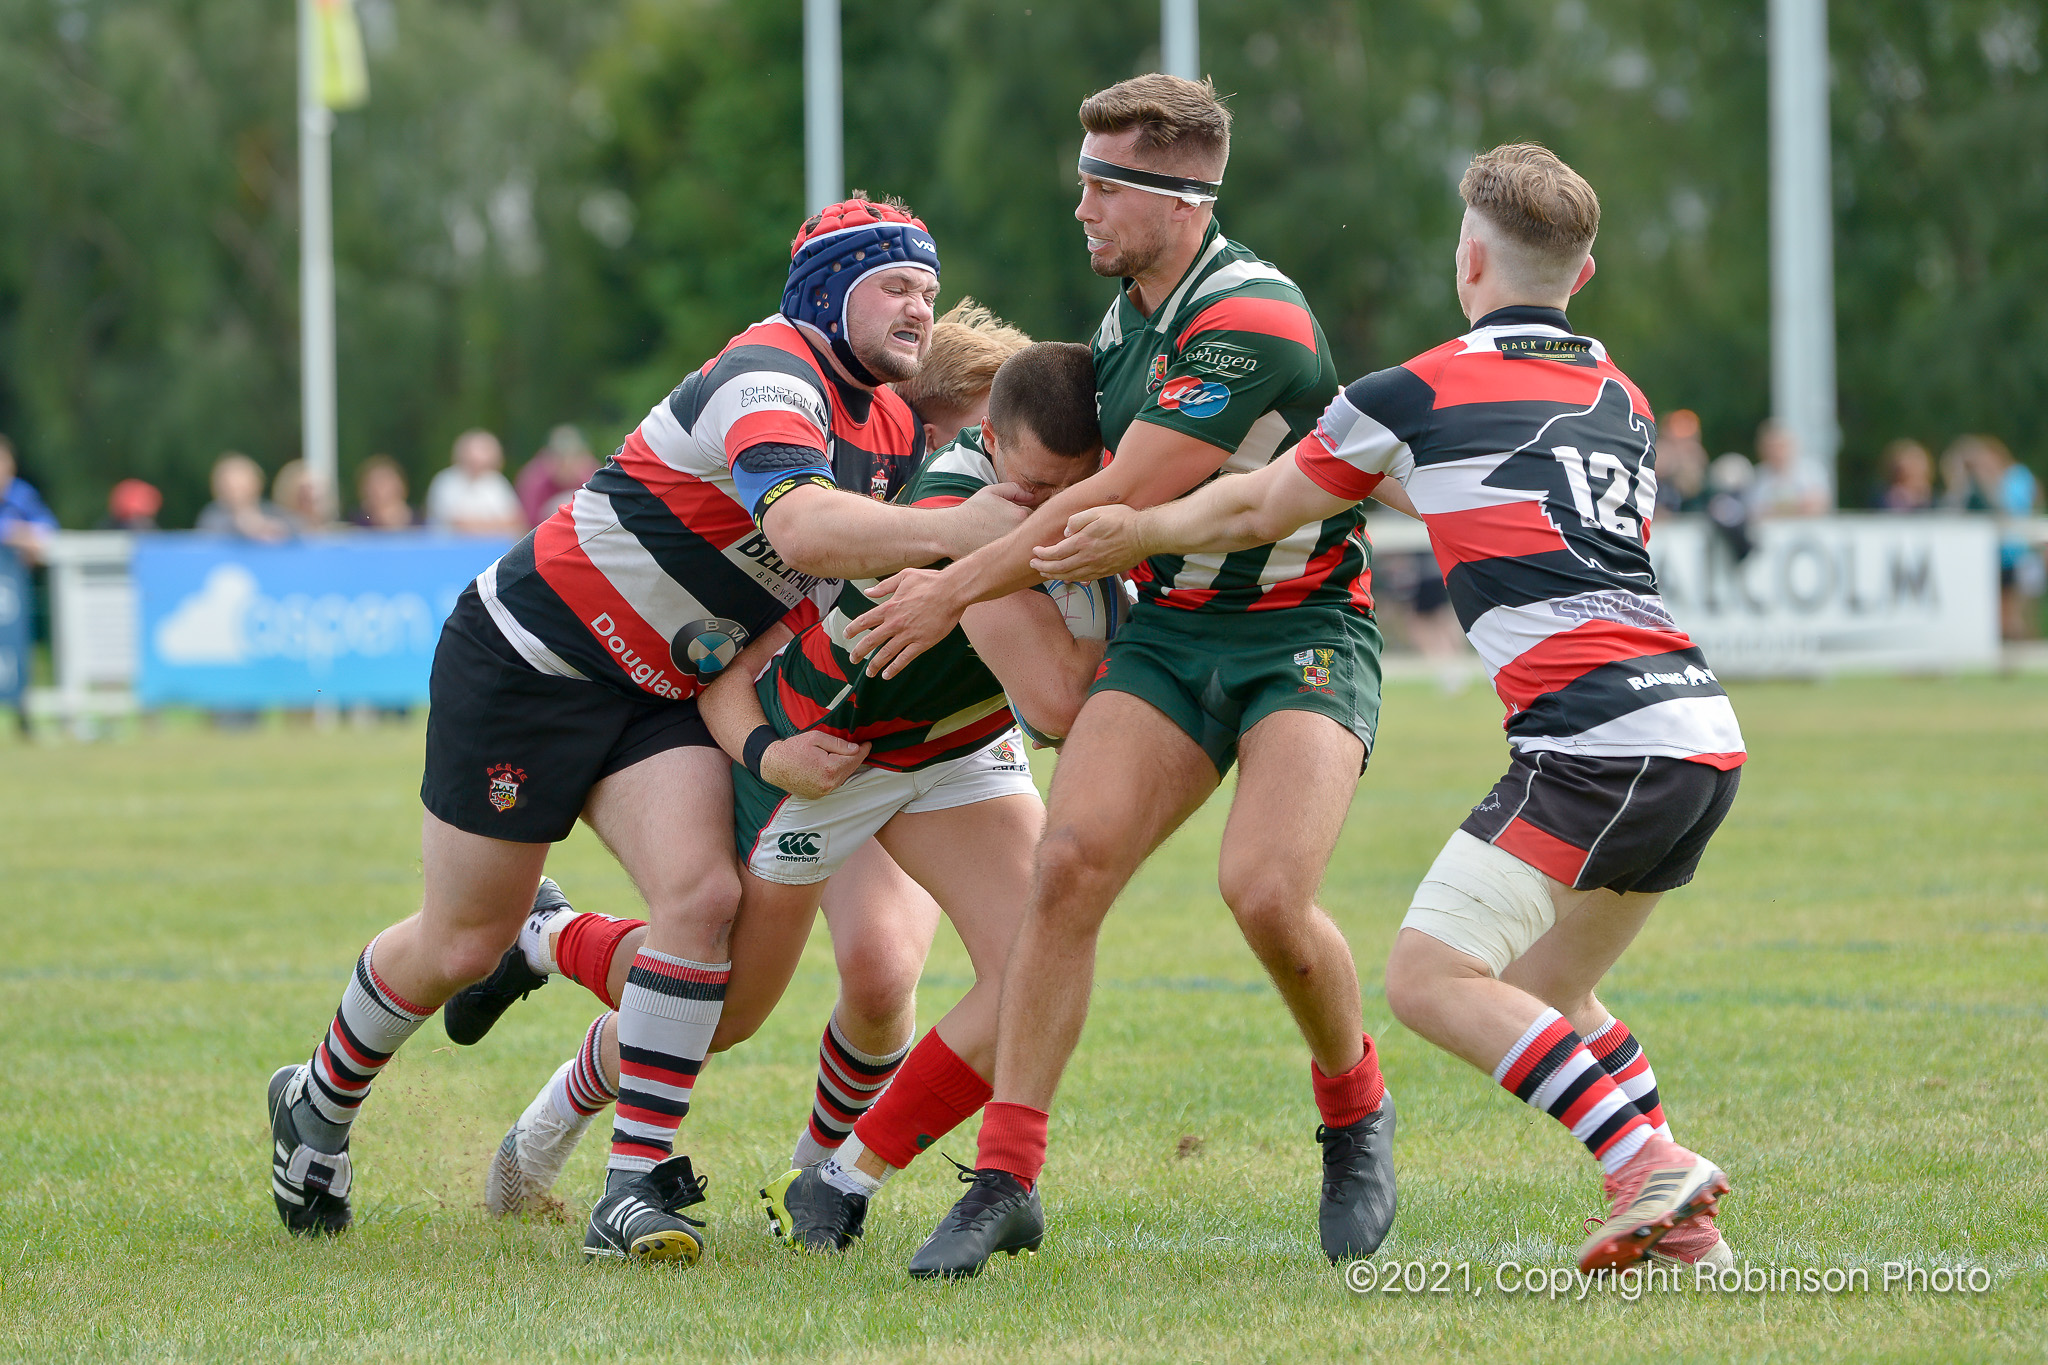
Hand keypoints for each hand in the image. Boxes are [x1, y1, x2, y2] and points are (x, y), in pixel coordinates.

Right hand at [761, 731, 870, 798]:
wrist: (773, 765)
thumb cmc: (793, 749)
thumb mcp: (816, 738)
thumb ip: (838, 744)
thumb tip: (855, 748)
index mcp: (829, 769)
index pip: (854, 759)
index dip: (863, 750)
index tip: (869, 744)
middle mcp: (828, 784)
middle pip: (850, 769)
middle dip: (856, 758)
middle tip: (862, 747)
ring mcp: (823, 792)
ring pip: (843, 777)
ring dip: (847, 767)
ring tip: (849, 755)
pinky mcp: (817, 795)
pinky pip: (833, 783)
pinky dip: (837, 775)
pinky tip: (836, 766)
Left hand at [845, 566, 965, 678]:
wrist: (952, 592)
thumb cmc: (930, 581)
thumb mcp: (904, 576)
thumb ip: (885, 586)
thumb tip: (868, 592)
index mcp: (889, 607)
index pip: (865, 621)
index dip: (853, 629)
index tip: (846, 635)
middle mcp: (895, 623)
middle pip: (871, 641)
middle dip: (859, 652)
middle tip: (853, 659)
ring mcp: (908, 634)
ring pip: (886, 653)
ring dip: (875, 664)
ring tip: (869, 672)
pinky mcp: (922, 643)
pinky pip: (905, 659)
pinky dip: (894, 668)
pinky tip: (887, 674)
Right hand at [942, 483, 1032, 558]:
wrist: (951, 533)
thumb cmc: (970, 511)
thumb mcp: (991, 492)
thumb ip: (1014, 489)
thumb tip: (1032, 496)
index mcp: (1020, 515)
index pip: (1037, 515)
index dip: (1028, 516)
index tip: (1017, 518)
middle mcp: (1021, 533)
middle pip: (1036, 533)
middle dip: (1029, 531)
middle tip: (1011, 530)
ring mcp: (1014, 550)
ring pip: (1027, 546)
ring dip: (1022, 544)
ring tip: (1004, 540)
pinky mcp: (1006, 562)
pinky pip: (1017, 558)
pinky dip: (1013, 555)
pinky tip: (1002, 551)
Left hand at [1029, 505, 1149, 581]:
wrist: (1145, 535)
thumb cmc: (1123, 520)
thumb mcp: (1097, 511)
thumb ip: (1077, 520)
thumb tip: (1066, 532)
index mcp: (1083, 542)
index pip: (1055, 552)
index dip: (1042, 554)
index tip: (1035, 551)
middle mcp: (1087, 558)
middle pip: (1059, 568)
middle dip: (1043, 567)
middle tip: (1034, 565)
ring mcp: (1097, 567)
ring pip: (1070, 576)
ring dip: (1055, 575)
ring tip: (1045, 573)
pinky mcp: (1106, 572)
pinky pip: (1084, 579)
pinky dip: (1071, 580)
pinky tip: (1067, 578)